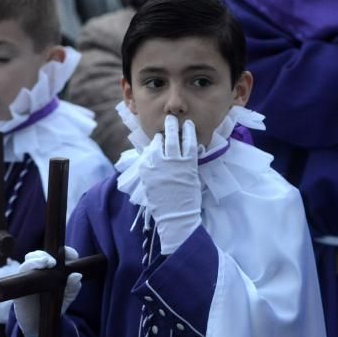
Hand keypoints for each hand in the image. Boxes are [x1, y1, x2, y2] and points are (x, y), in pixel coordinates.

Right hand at [13, 247, 81, 336]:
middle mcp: (40, 270)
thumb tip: (77, 275)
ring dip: (38, 258)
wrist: (38, 326)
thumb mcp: (67, 298)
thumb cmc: (53, 307)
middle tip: (54, 262)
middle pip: (42, 254)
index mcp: (53, 270)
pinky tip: (35, 270)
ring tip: (47, 263)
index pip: (58, 255)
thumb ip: (73, 288)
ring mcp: (29, 276)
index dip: (66, 252)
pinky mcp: (20, 284)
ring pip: (30, 259)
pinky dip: (28, 267)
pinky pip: (21, 272)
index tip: (73, 256)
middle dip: (48, 254)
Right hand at [139, 115, 201, 254]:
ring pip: (174, 139)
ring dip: (175, 127)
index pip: (151, 148)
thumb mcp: (149, 184)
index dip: (157, 142)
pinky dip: (190, 134)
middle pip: (161, 140)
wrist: (176, 216)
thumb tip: (153, 154)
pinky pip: (189, 145)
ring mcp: (174, 163)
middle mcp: (158, 162)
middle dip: (165, 128)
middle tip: (168, 120)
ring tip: (176, 120)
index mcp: (147, 168)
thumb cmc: (162, 204)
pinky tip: (190, 126)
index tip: (160, 139)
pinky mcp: (188, 165)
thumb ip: (150, 168)